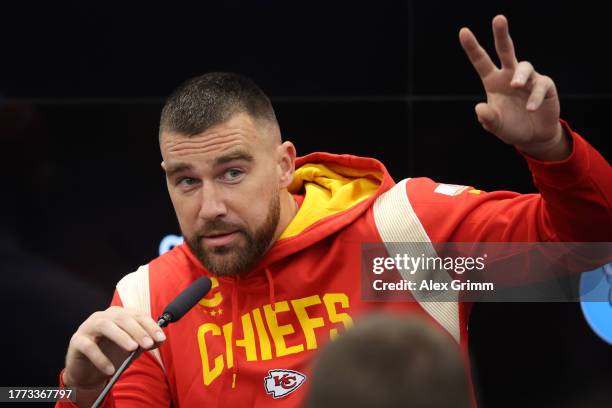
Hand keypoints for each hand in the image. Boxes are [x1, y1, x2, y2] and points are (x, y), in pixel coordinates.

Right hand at [62, 306, 165, 403]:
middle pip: (122, 318)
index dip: (150, 325)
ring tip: (133, 349)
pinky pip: (89, 347)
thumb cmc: (111, 354)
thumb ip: (145, 342)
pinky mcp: (77, 341)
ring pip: (105, 326)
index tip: (160, 338)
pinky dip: (100, 358)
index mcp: (118, 314)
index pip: (136, 315)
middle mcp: (103, 316)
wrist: (89, 371)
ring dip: (121, 337)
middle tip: (149, 344)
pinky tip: (111, 369)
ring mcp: (88, 327)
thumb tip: (160, 340)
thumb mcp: (131, 348)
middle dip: (138, 330)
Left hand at [459, 15, 570, 160]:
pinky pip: (540, 86)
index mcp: (493, 81)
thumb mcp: (495, 126)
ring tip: (515, 86)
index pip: (481, 61)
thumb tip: (479, 108)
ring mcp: (528, 79)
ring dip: (519, 75)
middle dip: (502, 34)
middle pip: (505, 50)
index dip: (472, 47)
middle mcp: (509, 76)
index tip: (463, 31)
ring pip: (524, 66)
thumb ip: (487, 119)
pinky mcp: (545, 85)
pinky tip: (530, 109)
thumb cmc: (511, 127)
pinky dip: (534, 97)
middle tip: (498, 18)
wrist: (534, 137)